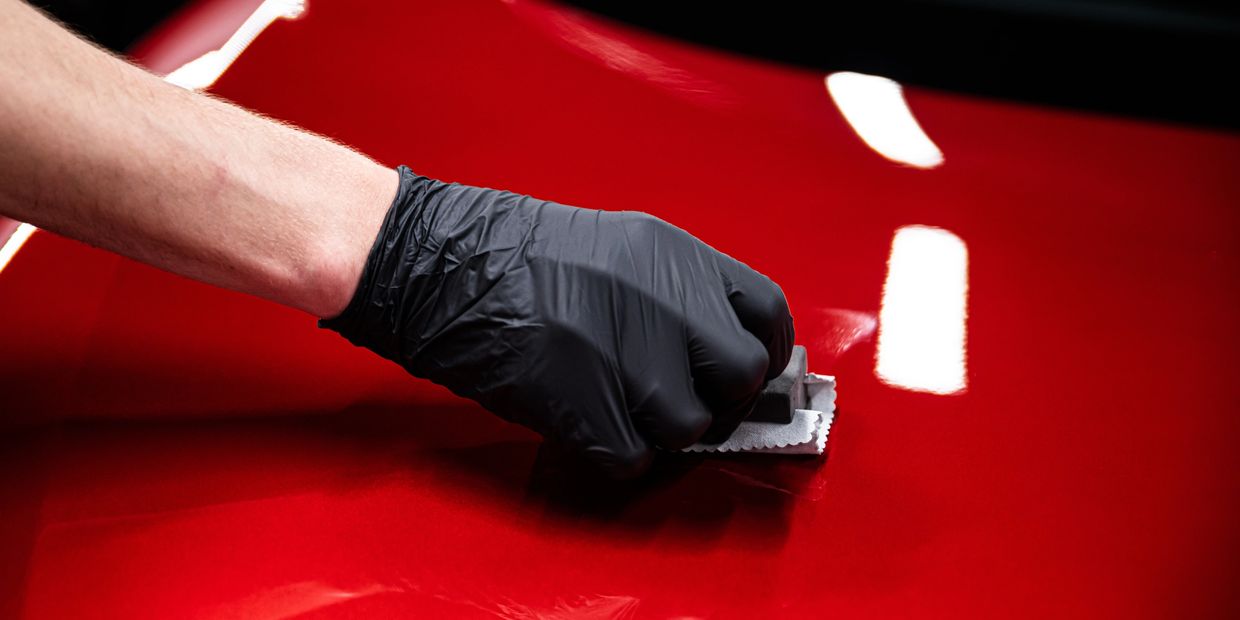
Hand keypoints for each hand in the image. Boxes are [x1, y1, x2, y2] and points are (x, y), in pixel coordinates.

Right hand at [323, 167, 793, 477]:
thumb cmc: (511, 254)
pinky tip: (587, 426)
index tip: (745, 374)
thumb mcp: (617, 247)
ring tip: (619, 409)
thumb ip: (676, 292)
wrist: (436, 261)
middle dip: (720, 398)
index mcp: (674, 254)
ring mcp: (626, 351)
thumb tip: (716, 351)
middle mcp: (662, 299)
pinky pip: (633, 457)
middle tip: (682, 399)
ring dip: (662, 431)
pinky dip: (615, 455)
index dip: (763, 352)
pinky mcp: (584, 401)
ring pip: (690, 425)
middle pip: (741, 374)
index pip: (766, 312)